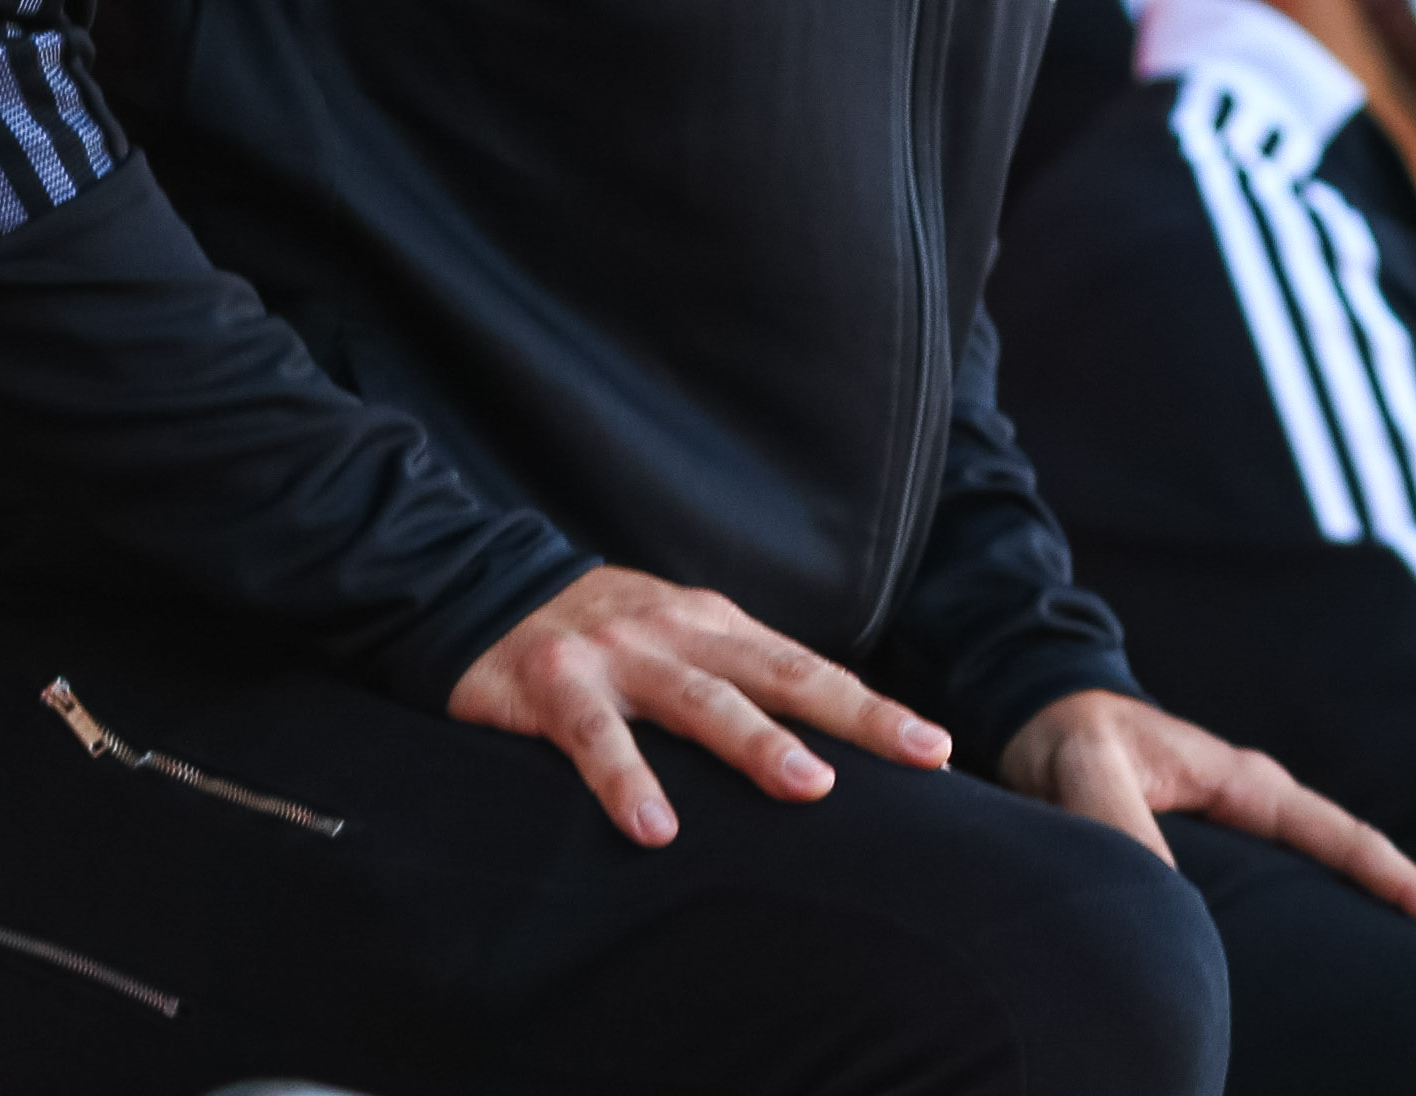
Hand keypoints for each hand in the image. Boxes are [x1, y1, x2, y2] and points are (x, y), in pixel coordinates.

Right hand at [449, 565, 949, 846]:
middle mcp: (678, 633)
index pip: (807, 669)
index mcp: (715, 625)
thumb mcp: (674, 639)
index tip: (936, 749)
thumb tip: (816, 744)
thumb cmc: (597, 634)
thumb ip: (733, 679)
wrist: (479, 586)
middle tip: (916, 754)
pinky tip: (656, 830)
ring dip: (758, 744)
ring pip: (701, 701)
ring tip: (809, 787)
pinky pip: (596, 740)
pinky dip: (627, 782)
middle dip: (854, 716)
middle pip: (780, 676)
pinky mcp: (556, 686)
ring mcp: (619, 657)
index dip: (872, 707)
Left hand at [999, 689, 1415, 945]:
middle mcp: (1256, 807)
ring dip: (1367, 920)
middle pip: (1353, 862)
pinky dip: (1317, 927)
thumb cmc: (1069, 735)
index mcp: (1246, 783)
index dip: (1403, 884)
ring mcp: (1240, 832)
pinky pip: (1284, 896)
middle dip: (1410, 905)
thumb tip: (1163, 901)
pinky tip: (1320, 976)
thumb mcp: (1087, 767)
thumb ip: (1116, 820)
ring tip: (1414, 980)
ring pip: (1323, 881)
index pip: (1344, 837)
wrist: (1040, 714)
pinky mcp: (1214, 858)